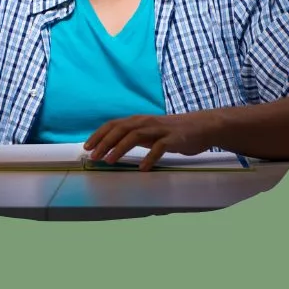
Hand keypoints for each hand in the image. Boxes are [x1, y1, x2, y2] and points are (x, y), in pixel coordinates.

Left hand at [83, 111, 218, 171]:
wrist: (201, 126)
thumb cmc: (171, 132)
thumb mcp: (148, 131)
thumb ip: (132, 136)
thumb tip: (110, 146)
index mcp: (138, 120)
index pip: (113, 124)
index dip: (99, 135)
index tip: (87, 147)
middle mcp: (146, 122)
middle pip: (121, 129)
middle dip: (105, 142)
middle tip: (94, 157)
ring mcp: (159, 129)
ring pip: (135, 136)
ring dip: (120, 148)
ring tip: (109, 161)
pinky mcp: (173, 139)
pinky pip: (159, 148)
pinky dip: (149, 158)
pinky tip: (142, 168)